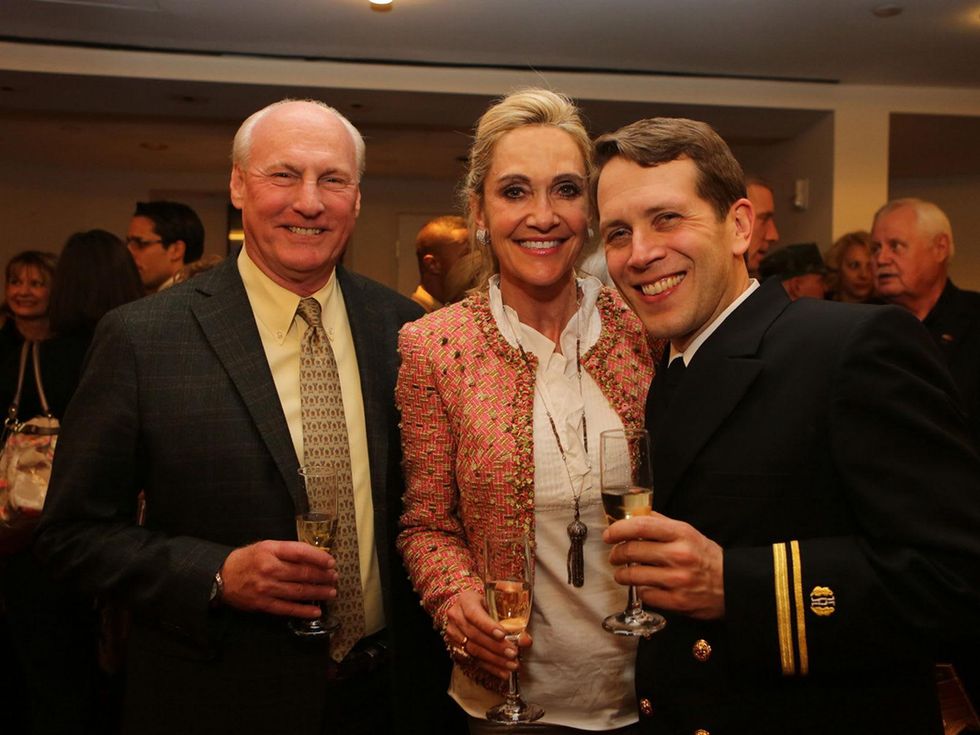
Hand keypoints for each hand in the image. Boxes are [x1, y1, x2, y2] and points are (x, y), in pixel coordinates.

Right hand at [219, 540, 337, 617]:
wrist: (222, 577)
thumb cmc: (248, 559)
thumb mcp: (267, 546)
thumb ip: (288, 550)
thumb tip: (315, 556)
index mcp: (271, 550)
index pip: (300, 552)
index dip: (319, 557)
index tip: (332, 562)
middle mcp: (270, 569)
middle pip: (302, 573)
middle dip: (322, 576)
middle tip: (335, 578)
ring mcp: (267, 588)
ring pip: (298, 591)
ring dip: (318, 593)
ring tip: (331, 592)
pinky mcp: (264, 604)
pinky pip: (287, 608)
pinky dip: (303, 611)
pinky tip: (316, 612)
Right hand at [442, 588, 531, 680]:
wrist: (465, 609)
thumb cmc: (485, 604)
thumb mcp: (495, 603)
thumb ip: (510, 618)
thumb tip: (526, 639)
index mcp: (466, 601)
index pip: (474, 614)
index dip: (488, 626)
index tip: (503, 635)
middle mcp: (456, 617)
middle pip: (475, 635)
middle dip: (496, 646)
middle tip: (513, 653)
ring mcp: (454, 634)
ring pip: (473, 649)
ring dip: (495, 659)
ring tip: (511, 664)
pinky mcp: (456, 648)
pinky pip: (473, 660)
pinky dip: (490, 668)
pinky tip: (503, 672)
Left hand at [604, 513, 725, 619]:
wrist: (733, 585)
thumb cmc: (706, 557)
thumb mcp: (688, 533)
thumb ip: (661, 524)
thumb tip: (634, 515)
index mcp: (681, 534)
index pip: (641, 526)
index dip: (619, 529)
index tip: (609, 534)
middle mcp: (679, 555)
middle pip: (633, 550)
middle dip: (616, 554)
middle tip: (614, 556)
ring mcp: (678, 580)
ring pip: (634, 575)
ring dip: (622, 574)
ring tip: (622, 573)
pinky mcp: (677, 601)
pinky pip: (645, 595)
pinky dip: (640, 590)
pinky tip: (643, 586)